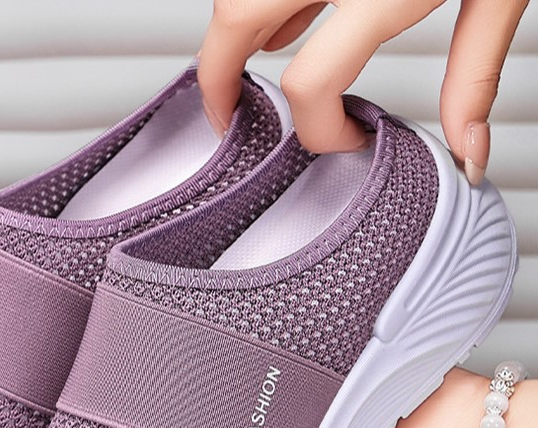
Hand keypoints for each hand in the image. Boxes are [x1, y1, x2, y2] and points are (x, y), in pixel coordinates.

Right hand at [197, 0, 529, 183]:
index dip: (318, 130)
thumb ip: (474, 72)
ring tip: (253, 60)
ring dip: (235, 31)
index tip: (342, 137)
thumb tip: (468, 150)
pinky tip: (289, 9)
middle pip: (235, 23)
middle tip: (227, 115)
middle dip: (218, 80)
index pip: (311, 84)